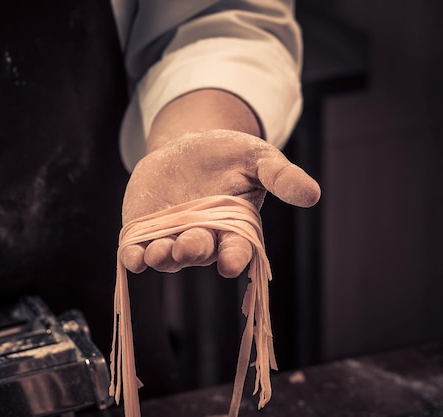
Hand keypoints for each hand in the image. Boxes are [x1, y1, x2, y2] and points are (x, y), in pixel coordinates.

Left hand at [120, 129, 320, 277]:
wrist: (187, 147)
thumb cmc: (229, 156)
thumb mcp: (257, 158)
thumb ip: (280, 176)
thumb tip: (312, 194)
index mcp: (234, 229)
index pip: (237, 250)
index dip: (234, 258)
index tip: (231, 265)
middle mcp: (204, 240)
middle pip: (200, 252)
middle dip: (194, 250)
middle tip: (189, 246)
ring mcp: (172, 238)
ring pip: (168, 255)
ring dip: (162, 256)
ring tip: (156, 252)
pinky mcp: (143, 232)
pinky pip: (138, 251)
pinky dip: (134, 256)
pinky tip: (130, 256)